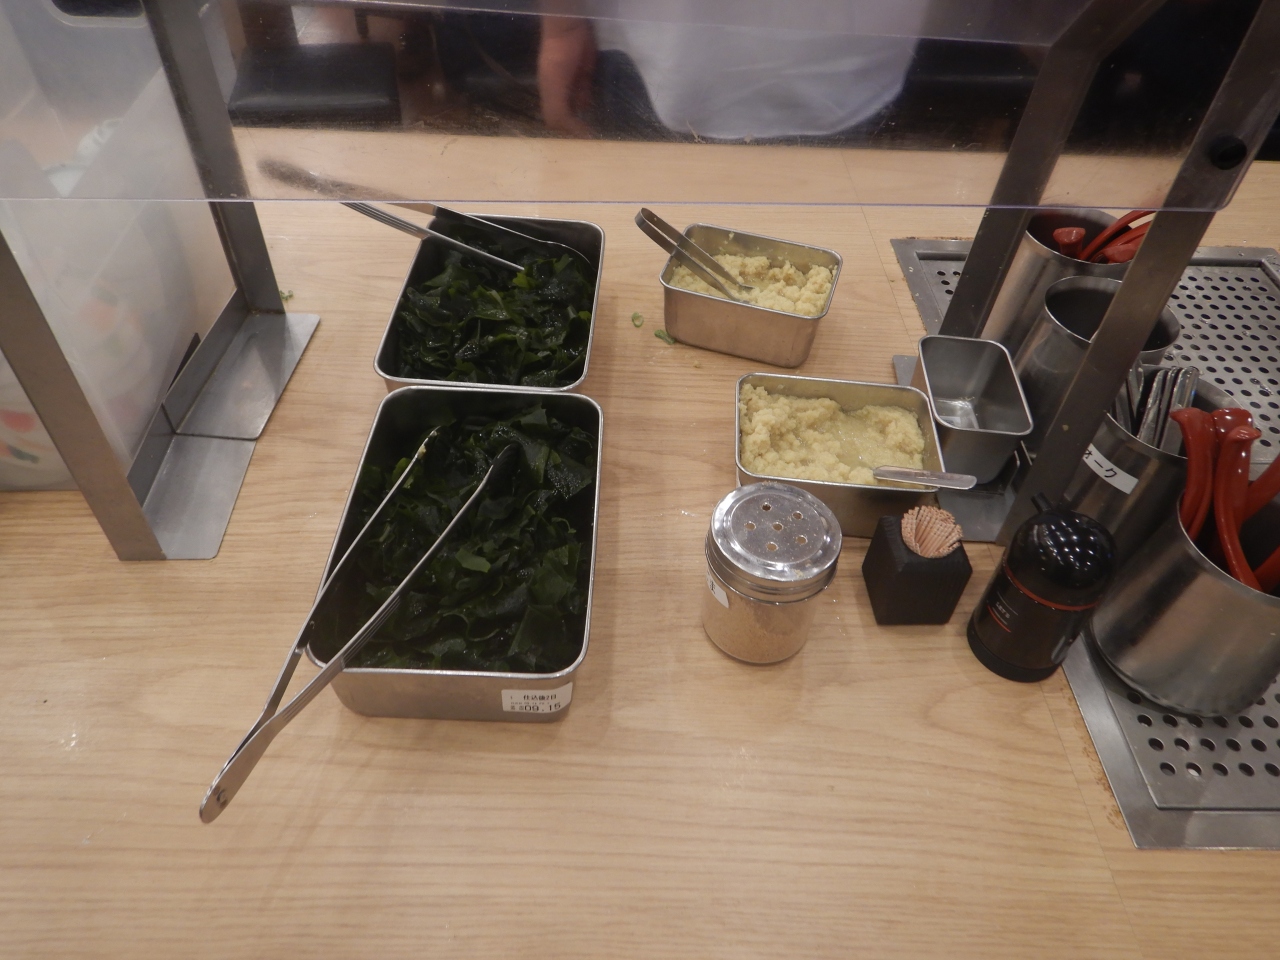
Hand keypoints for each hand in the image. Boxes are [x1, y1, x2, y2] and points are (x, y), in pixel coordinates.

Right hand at [538, 16, 595, 135]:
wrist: (570, 31)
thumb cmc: (557, 60)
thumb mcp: (553, 89)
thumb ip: (560, 112)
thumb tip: (578, 135)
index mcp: (550, 98)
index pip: (557, 122)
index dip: (567, 134)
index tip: (581, 146)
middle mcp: (562, 94)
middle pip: (570, 117)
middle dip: (580, 129)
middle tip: (595, 144)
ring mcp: (575, 85)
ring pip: (583, 108)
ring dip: (591, 118)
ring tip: (604, 134)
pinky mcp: (589, 77)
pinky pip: (593, 95)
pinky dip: (598, 104)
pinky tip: (608, 115)